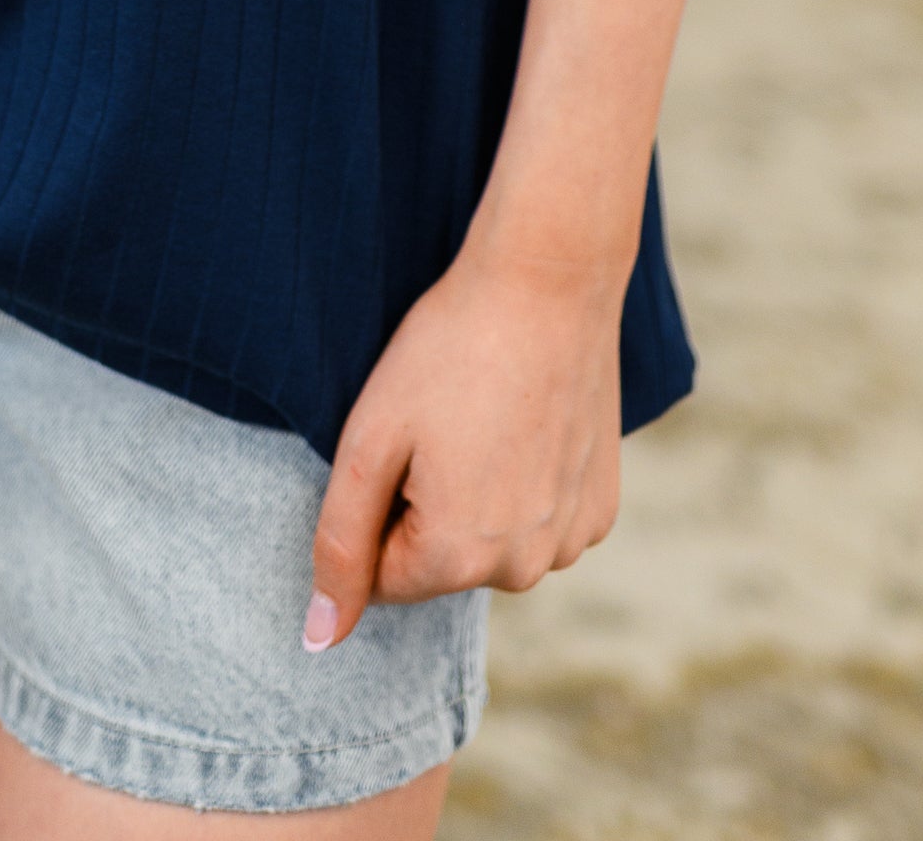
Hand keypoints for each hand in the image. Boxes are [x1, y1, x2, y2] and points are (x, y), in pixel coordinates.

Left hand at [304, 235, 625, 649]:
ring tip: (485, 419)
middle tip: (443, 424)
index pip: (381, 578)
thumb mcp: (369, 440)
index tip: (400, 443)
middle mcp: (523, 569)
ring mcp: (572, 541)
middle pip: (440, 566)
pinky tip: (526, 424)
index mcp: (457, 557)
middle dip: (425, 508)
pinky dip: (526, 487)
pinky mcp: (602, 509)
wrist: (549, 282)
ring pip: (492, 547)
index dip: (376, 506)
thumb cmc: (448, 351)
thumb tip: (319, 640)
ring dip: (478, 500)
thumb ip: (338, 545)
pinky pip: (540, 523)